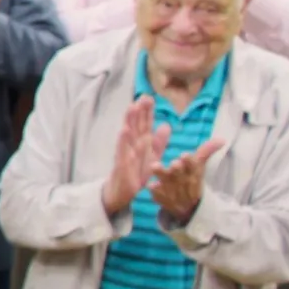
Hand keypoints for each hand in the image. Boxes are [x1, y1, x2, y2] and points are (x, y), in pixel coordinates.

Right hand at [100, 94, 167, 218]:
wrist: (123, 192)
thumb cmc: (136, 173)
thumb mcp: (152, 156)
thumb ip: (159, 142)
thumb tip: (167, 125)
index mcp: (141, 143)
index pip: (144, 124)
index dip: (147, 111)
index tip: (150, 97)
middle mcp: (132, 145)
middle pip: (136, 125)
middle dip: (139, 111)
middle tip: (143, 96)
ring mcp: (125, 153)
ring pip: (128, 134)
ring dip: (129, 121)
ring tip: (132, 107)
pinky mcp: (121, 164)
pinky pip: (122, 151)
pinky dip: (122, 141)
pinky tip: (123, 130)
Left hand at [147, 138, 225, 226]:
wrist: (189, 207)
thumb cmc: (190, 179)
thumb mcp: (199, 166)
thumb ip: (206, 151)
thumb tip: (222, 139)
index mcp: (192, 172)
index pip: (193, 165)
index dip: (189, 161)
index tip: (185, 155)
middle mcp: (181, 180)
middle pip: (179, 173)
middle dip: (177, 168)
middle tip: (174, 163)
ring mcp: (171, 190)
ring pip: (166, 181)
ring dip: (161, 174)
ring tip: (154, 166)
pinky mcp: (161, 198)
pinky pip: (157, 194)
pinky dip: (155, 191)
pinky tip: (151, 185)